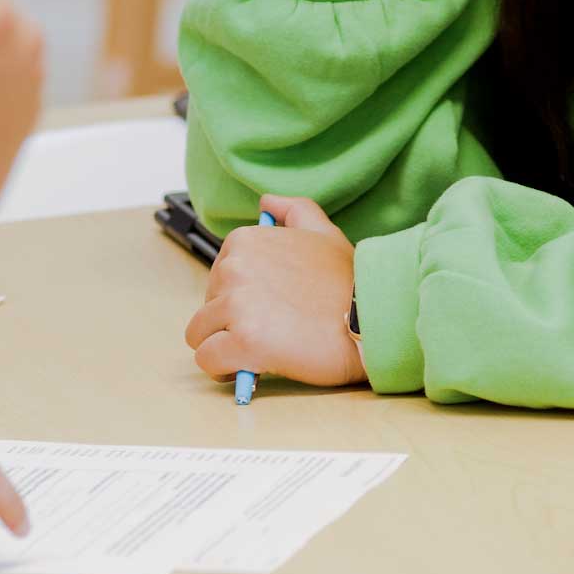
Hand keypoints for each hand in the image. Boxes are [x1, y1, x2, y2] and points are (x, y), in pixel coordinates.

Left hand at [183, 194, 363, 389]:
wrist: (372, 319)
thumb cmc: (350, 281)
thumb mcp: (323, 232)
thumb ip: (293, 210)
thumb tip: (267, 202)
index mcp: (244, 242)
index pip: (216, 280)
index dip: (240, 298)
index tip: (268, 308)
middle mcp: (234, 268)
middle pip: (206, 307)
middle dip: (230, 323)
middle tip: (272, 329)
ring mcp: (236, 305)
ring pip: (200, 336)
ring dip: (226, 347)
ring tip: (262, 350)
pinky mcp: (242, 341)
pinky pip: (209, 361)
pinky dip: (227, 370)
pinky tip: (252, 367)